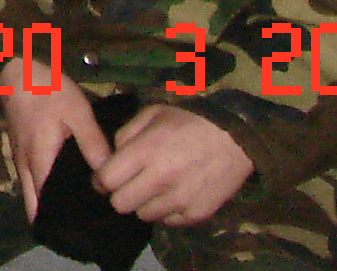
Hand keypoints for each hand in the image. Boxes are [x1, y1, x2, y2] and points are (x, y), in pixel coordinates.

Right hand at [0, 62, 107, 220]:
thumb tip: (108, 173)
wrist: (16, 70)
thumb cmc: (47, 90)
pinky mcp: (20, 150)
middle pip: (34, 207)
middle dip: (53, 219)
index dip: (63, 220)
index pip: (46, 206)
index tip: (84, 227)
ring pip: (31, 195)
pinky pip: (31, 181)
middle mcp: (25, 167)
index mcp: (39, 161)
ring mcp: (19, 159)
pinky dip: (44, 190)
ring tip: (77, 207)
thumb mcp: (77, 112)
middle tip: (82, 222)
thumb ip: (93, 143)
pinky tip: (65, 184)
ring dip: (47, 205)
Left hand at [97, 102, 253, 226]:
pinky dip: (166, 211)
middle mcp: (161, 179)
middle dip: (119, 194)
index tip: (104, 178)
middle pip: (121, 204)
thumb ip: (125, 135)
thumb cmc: (189, 120)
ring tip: (154, 188)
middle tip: (128, 184)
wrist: (236, 137)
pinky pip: (168, 222)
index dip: (100, 180)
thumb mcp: (152, 114)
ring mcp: (180, 200)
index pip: (107, 180)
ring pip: (143, 216)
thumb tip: (110, 159)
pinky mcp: (197, 214)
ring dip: (143, 203)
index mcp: (146, 151)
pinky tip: (173, 194)